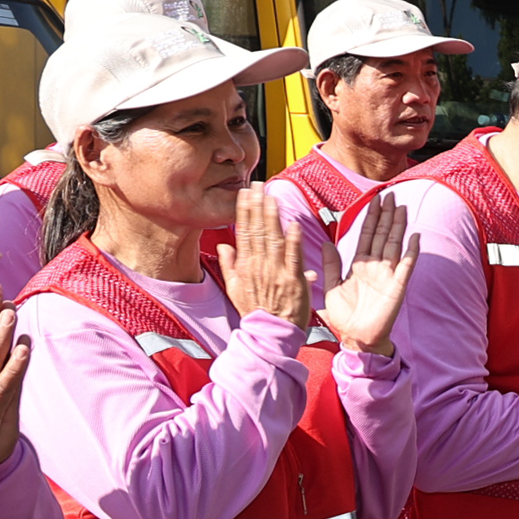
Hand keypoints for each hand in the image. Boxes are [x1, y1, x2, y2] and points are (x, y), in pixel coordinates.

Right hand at [221, 186, 310, 331]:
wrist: (269, 332)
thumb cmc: (255, 311)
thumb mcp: (235, 288)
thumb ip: (230, 265)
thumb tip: (224, 246)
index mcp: (245, 266)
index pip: (244, 232)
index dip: (245, 211)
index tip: (245, 194)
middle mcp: (259, 266)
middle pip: (257, 230)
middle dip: (257, 206)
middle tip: (258, 185)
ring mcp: (276, 272)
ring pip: (273, 240)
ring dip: (272, 217)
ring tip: (272, 197)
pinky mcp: (293, 281)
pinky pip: (293, 257)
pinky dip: (293, 241)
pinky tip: (293, 224)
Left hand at [321, 193, 418, 355]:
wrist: (356, 338)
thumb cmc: (344, 316)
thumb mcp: (331, 286)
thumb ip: (330, 264)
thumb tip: (326, 242)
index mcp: (359, 265)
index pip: (367, 235)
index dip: (371, 217)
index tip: (375, 199)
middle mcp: (375, 266)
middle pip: (382, 235)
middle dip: (386, 215)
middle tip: (391, 195)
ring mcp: (388, 275)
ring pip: (394, 244)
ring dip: (398, 226)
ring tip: (402, 208)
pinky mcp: (397, 286)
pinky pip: (406, 266)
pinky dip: (411, 251)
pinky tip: (416, 237)